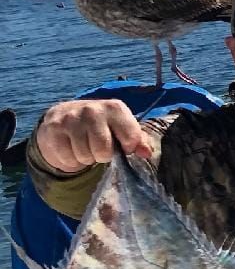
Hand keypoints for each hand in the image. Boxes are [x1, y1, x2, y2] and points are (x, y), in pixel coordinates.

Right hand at [35, 99, 149, 172]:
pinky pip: (67, 158)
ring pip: (85, 156)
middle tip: (98, 147)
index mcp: (115, 108)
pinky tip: (71, 148)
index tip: (122, 144)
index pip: (130, 139)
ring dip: (86, 158)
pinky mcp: (53, 127)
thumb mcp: (122, 129)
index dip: (128, 148)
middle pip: (104, 151)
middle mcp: (93, 109)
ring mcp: (71, 117)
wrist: (64, 117)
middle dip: (103, 156)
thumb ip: (137, 140)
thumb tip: (147, 153)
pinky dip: (70, 159)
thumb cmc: (101, 127)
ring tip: (84, 147)